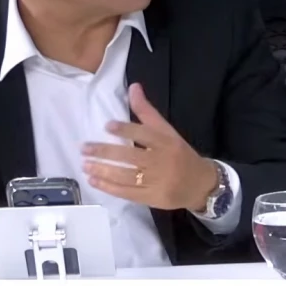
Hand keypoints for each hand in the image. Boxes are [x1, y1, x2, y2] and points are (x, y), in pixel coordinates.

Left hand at [81, 83, 216, 210]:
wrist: (201, 185)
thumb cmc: (180, 154)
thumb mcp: (168, 131)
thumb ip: (147, 111)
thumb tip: (133, 87)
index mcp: (166, 142)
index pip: (144, 134)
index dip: (125, 129)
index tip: (106, 126)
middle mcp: (161, 162)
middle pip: (130, 156)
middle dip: (105, 152)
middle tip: (84, 148)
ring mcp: (156, 182)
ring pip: (126, 176)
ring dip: (103, 170)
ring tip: (85, 165)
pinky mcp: (151, 199)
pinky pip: (127, 193)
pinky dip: (109, 187)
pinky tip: (94, 180)